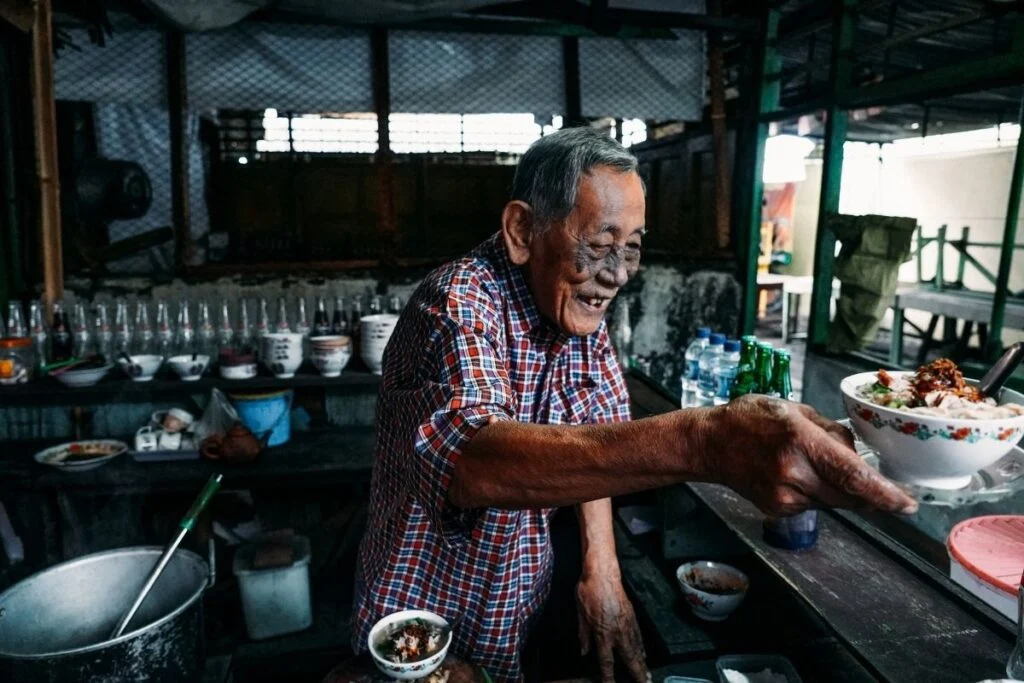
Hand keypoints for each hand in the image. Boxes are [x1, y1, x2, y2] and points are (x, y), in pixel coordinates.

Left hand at [576, 568, 649, 682]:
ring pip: (637, 649)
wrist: (603, 574)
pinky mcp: (632, 616)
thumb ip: (583, 635)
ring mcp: (627, 624)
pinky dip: (642, 647)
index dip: (609, 677)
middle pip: (630, 659)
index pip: (606, 662)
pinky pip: (639, 636)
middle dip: (638, 674)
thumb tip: (584, 650)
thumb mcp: (580, 615)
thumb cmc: (589, 591)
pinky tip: (644, 653)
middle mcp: (617, 632)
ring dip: (642, 664)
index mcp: (602, 634)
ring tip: (647, 675)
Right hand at [701, 395, 916, 515]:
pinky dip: (817, 493)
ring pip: (834, 502)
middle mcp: (792, 472)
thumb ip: (831, 432)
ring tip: (814, 465)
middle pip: (850, 495)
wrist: (710, 443)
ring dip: (839, 489)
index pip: (853, 476)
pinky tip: (797, 475)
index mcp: (800, 441)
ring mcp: (783, 495)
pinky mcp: (777, 509)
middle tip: (877, 483)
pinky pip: (814, 505)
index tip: (908, 503)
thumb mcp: (795, 410)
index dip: (885, 494)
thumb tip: (859, 455)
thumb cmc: (749, 420)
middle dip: (868, 491)